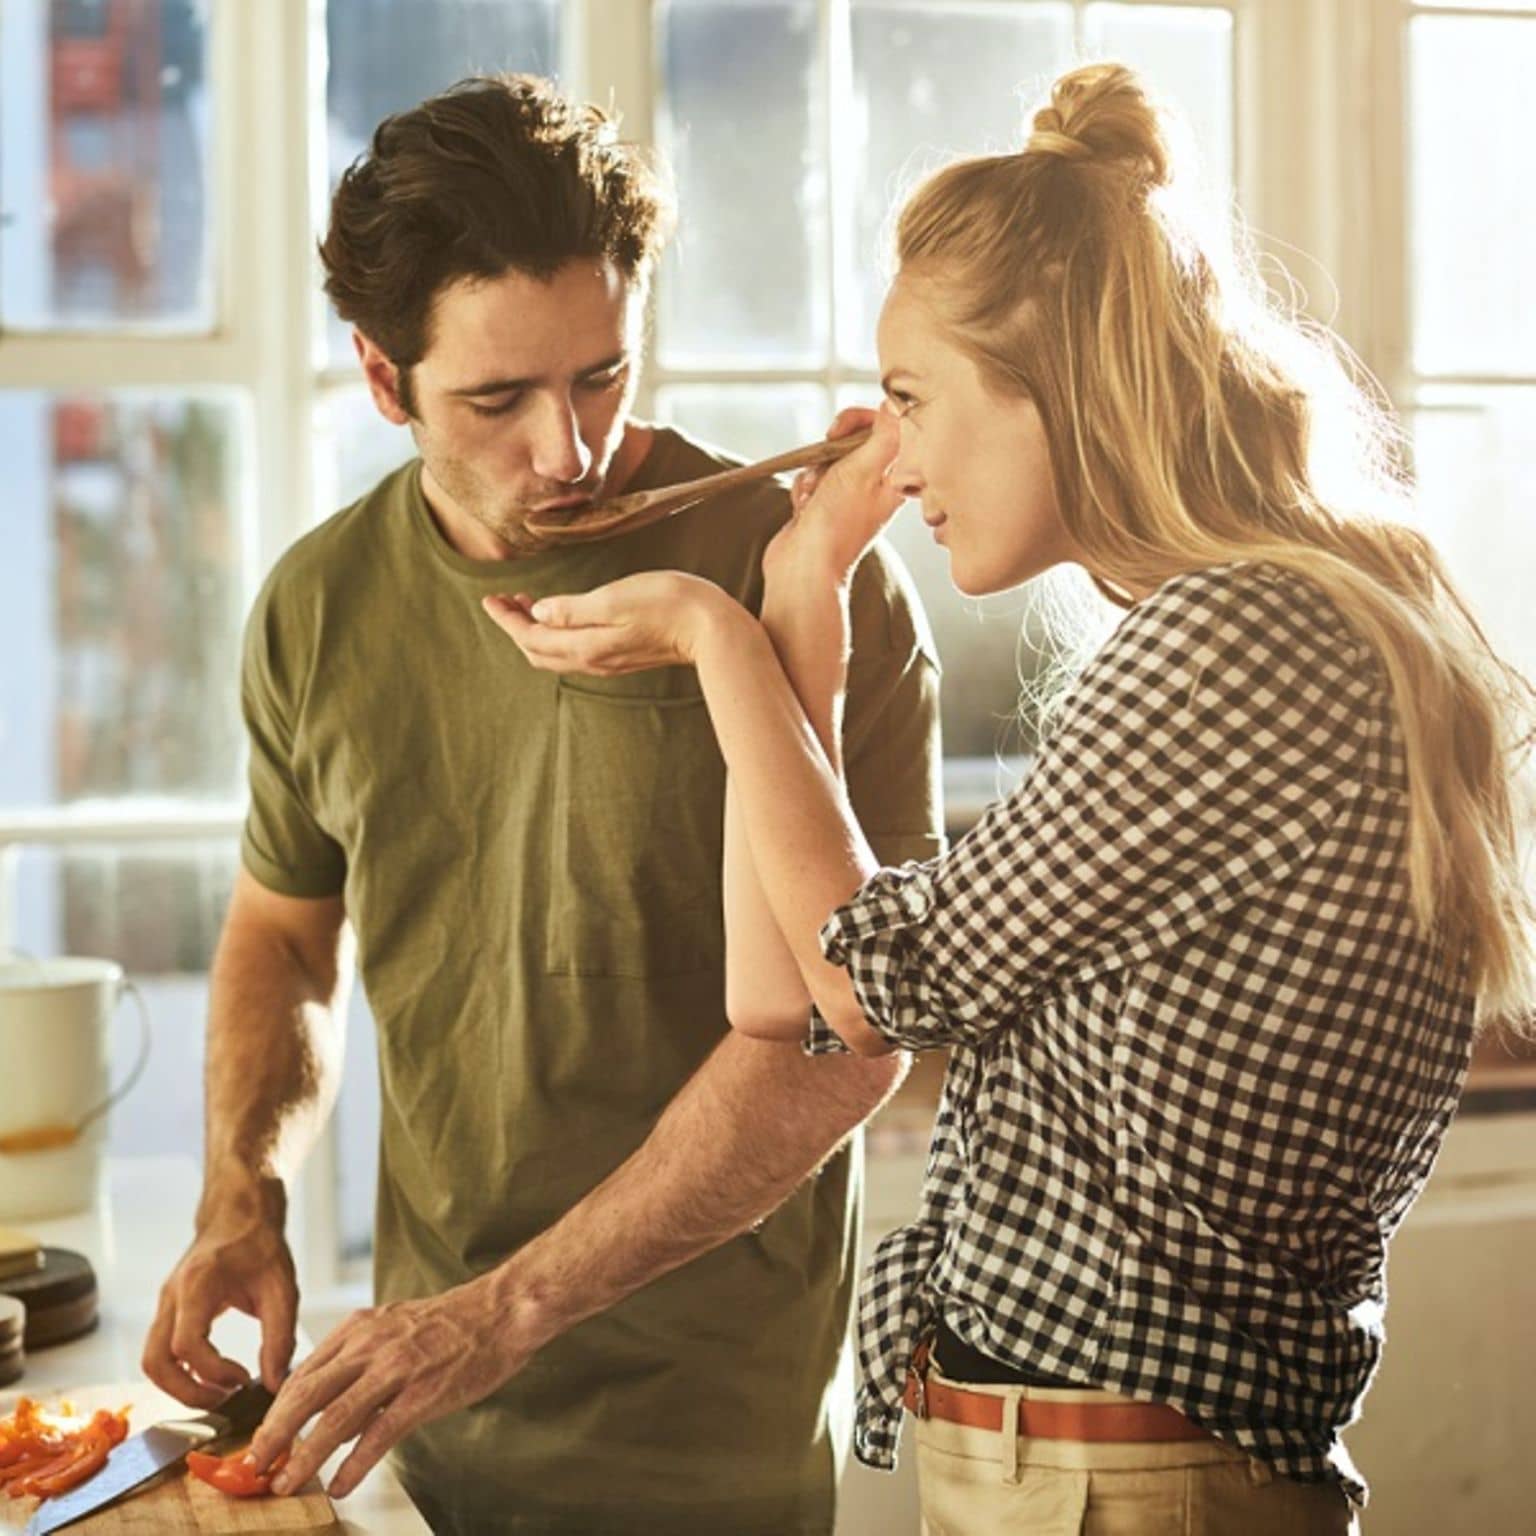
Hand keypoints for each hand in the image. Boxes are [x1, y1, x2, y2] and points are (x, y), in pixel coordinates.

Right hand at [141, 1180, 297, 1406]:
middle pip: (155, 1361)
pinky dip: (181, 1371)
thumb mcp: (282, 1288)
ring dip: (180, 1386)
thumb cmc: (260, 1244)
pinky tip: (214, 1374)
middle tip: (225, 1400)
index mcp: (197, 1284)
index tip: (244, 1378)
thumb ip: (279, 1337)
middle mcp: (172, 1296)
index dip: (213, 1372)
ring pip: (152, 1360)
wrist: (240, 1212)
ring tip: (220, 1392)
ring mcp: (165, 1303)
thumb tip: (275, 1384)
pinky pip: (161, 1350)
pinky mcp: (169, 1310)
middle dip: (186, 1391)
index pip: (186, 1344)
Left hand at [247, 1280, 520, 1500]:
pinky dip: (353, 1465)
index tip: (261, 1439)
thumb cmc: (453, 1323)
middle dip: (273, 1435)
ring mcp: (397, 1368)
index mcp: (360, 1327)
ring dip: (304, 1456)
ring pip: (334, 1417)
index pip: (302, 1372)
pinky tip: (340, 1484)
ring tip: (285, 1483)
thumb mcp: (394, 1329)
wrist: (501, 1310)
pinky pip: (378, 1435)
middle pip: (306, 1393)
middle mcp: (371, 1344)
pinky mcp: (423, 1393)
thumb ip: (359, 1365)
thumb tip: (329, 1418)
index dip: (275, 1411)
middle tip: (253, 1465)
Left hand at [481, 570, 738, 676]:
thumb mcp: (615, 598)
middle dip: (516, 627)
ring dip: (536, 631)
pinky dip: (558, 635)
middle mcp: (593, 659)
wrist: (714, 630)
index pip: (530, 636)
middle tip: (505, 599)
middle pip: (538, 651)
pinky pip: (576, 651)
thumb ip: (572, 609)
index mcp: (585, 645)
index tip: (489, 598)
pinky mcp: (624, 656)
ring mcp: (609, 661)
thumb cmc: (669, 604)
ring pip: (556, 653)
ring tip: (527, 604)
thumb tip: (538, 614)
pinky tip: (562, 617)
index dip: (506, 618)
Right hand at [766, 405, 904, 588]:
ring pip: (828, 460)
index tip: (844, 426)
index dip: (865, 419)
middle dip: (832, 446)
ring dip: (815, 471)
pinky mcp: (824, 507)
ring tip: (814, 495)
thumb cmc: (837, 525)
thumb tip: (896, 405)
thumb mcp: (864, 470)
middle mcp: (874, 488)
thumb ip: (884, 435)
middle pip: (856, 441)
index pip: (889, 430)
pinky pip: (812, 480)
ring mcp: (848, 498)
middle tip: (826, 450)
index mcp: (895, 480)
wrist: (804, 568)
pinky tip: (804, 507)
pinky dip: (804, 488)